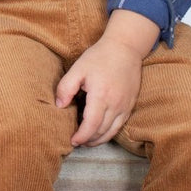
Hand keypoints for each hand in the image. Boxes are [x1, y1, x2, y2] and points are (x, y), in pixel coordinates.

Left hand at [55, 10, 157, 146]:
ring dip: (99, 139)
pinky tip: (100, 130)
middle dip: (88, 140)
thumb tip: (59, 105)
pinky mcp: (130, 105)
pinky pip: (120, 125)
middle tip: (77, 141)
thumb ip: (66, 87)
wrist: (125, 49)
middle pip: (101, 131)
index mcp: (100, 96)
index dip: (81, 136)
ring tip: (87, 140)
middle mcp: (115, 105)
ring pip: (112, 131)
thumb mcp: (78, 68)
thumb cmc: (99, 57)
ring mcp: (125, 106)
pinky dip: (109, 132)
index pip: (91, 125)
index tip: (72, 140)